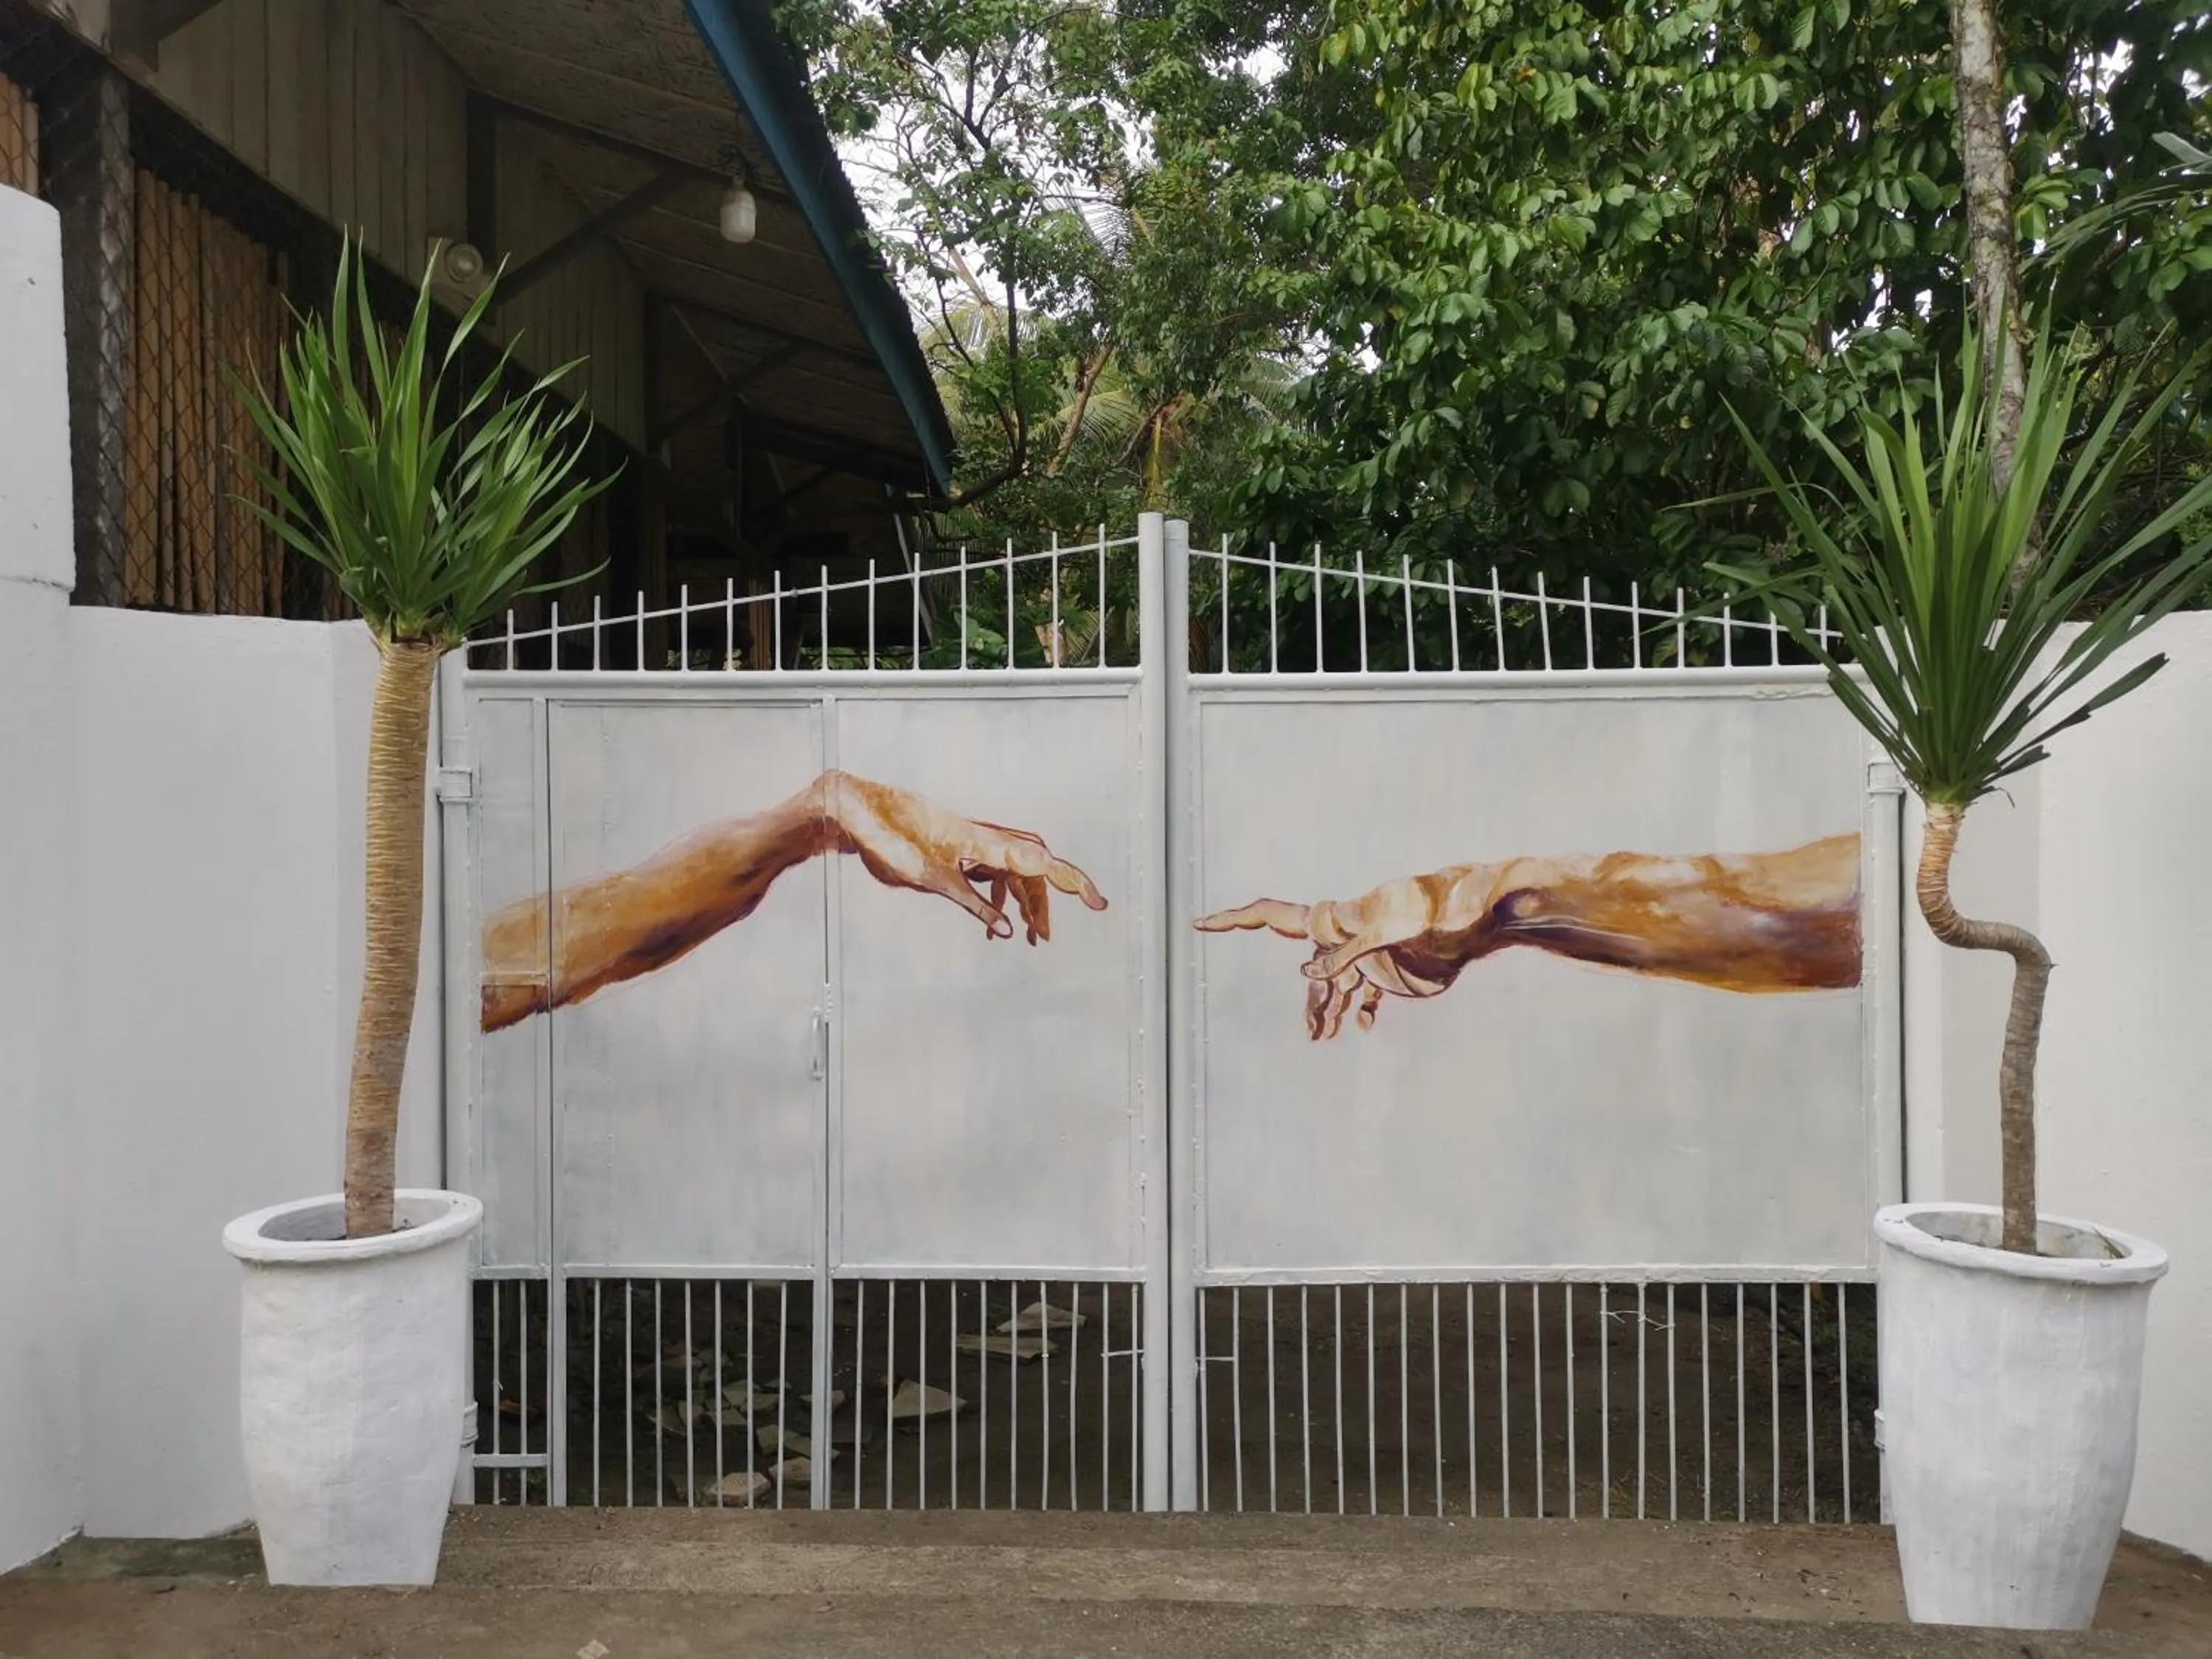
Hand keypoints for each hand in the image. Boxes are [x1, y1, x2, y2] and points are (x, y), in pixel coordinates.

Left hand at [825, 772, 1107, 941]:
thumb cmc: (889, 840)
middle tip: (1053, 936)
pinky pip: (994, 873)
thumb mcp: (930, 880)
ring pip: (1015, 872)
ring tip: (1033, 939)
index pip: (1040, 864)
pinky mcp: (959, 848)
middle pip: (1034, 867)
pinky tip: (996, 925)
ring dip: (1026, 904)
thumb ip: (971, 904)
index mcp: (983, 843)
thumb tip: (1007, 931)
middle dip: (1050, 900)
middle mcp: (984, 838)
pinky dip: (1002, 898)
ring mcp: (972, 842)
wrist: (856, 812)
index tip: (1098, 903)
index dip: (1072, 883)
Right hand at [1196, 869, 1497, 1039]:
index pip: (1272, 916)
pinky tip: (1363, 1029)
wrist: (1473, 923)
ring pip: (1334, 989)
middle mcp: (1342, 938)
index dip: (1233, 920)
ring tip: (1324, 1041)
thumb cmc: (1430, 916)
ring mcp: (1365, 955)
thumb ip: (1344, 955)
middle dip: (1309, 1003)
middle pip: (1309, 971)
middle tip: (1311, 1034)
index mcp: (1332, 921)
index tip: (1198, 922)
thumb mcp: (1385, 935)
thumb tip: (1304, 973)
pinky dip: (1361, 1012)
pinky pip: (1364, 995)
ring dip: (1329, 1014)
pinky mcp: (1388, 971)